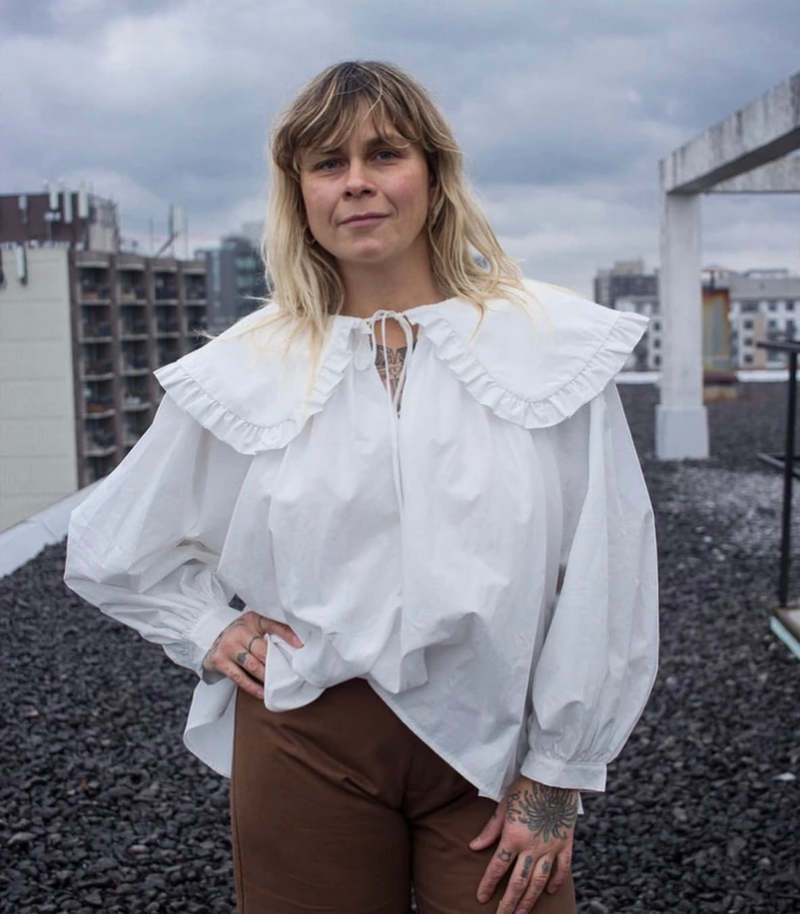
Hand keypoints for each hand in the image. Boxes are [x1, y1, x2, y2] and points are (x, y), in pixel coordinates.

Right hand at [201, 610, 302, 698]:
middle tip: (290, 673)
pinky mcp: (220, 661)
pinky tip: (262, 692)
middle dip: (276, 663)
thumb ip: (272, 631)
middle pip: (262, 650)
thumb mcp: (255, 625)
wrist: (210, 635)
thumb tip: (297, 643)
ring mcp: (228, 646)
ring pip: (252, 665)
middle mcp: (240, 631)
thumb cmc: (240, 632)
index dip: (287, 635)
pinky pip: (239, 677)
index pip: (272, 625)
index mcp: (252, 620)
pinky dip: (252, 687)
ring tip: (278, 684)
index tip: (300, 645)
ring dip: (266, 676)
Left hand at [469, 775, 577, 912]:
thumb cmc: (525, 786)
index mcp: (514, 836)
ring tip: (521, 913)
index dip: (488, 884)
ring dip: (530, 900)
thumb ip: (490, 829)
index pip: (497, 867)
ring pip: (540, 881)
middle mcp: (532, 847)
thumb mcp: (503, 805)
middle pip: (518, 882)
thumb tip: (473, 847)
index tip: (480, 898)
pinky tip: (550, 892)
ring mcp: (551, 847)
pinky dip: (557, 882)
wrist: (554, 775)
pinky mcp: (565, 843)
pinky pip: (562, 869)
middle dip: (508, 903)